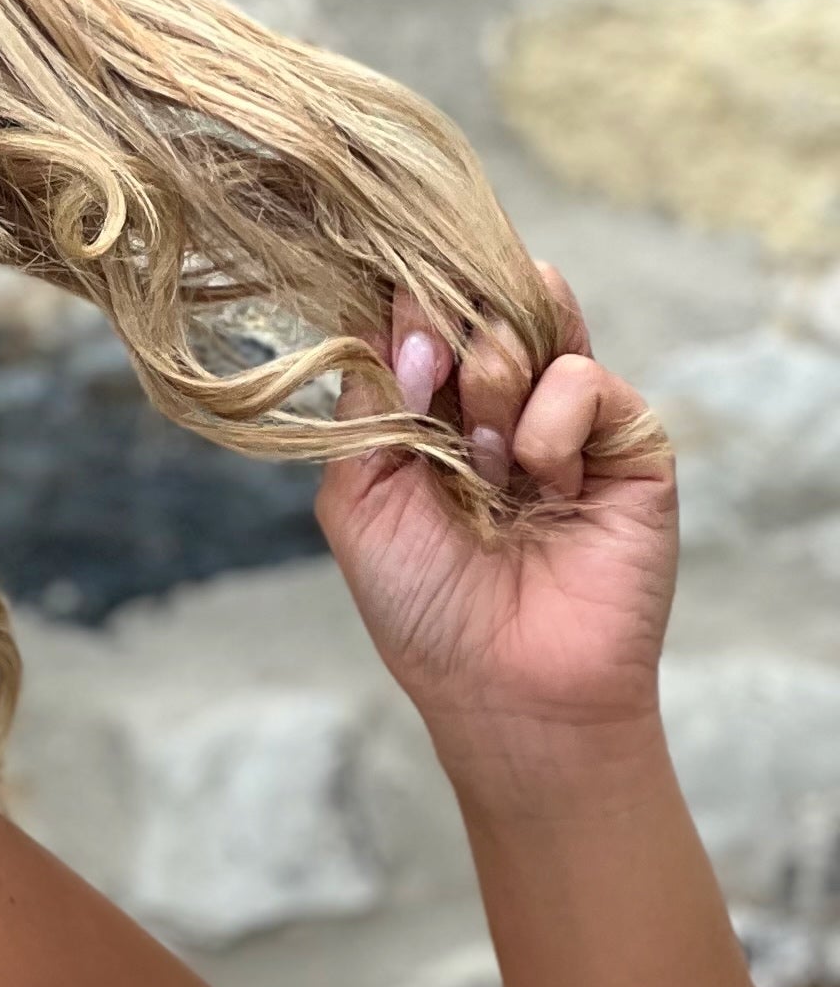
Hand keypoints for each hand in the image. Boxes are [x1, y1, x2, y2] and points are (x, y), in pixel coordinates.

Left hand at [312, 264, 680, 783]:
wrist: (506, 688)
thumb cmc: (425, 609)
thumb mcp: (360, 503)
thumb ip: (365, 407)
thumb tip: (404, 328)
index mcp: (428, 411)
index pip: (417, 313)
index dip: (401, 303)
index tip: (390, 328)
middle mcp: (496, 402)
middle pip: (474, 298)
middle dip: (443, 334)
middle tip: (431, 389)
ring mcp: (564, 415)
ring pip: (530, 319)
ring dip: (490, 379)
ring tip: (482, 460)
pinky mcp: (626, 437)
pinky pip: (583, 378)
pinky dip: (547, 424)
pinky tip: (539, 481)